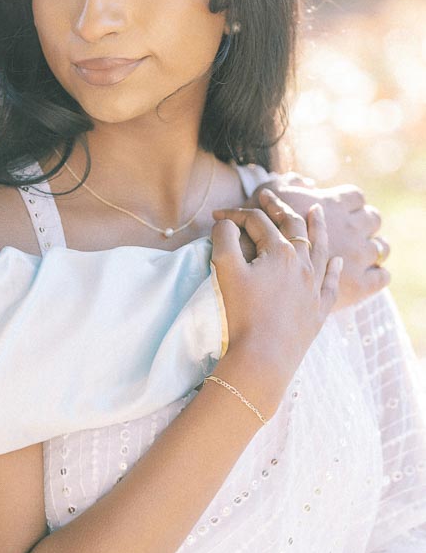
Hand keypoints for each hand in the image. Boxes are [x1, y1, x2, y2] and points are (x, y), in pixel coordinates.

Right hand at [217, 178, 388, 308]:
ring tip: (317, 211)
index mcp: (280, 251)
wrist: (264, 356)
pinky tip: (337, 261)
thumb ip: (224, 238)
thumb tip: (226, 223)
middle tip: (268, 196)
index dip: (235, 215)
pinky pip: (331, 282)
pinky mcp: (319, 309)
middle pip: (294, 226)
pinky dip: (334, 268)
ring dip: (318, 227)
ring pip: (320, 248)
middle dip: (279, 207)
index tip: (216, 216)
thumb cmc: (242, 313)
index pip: (257, 222)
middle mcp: (303, 264)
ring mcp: (314, 286)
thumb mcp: (225, 270)